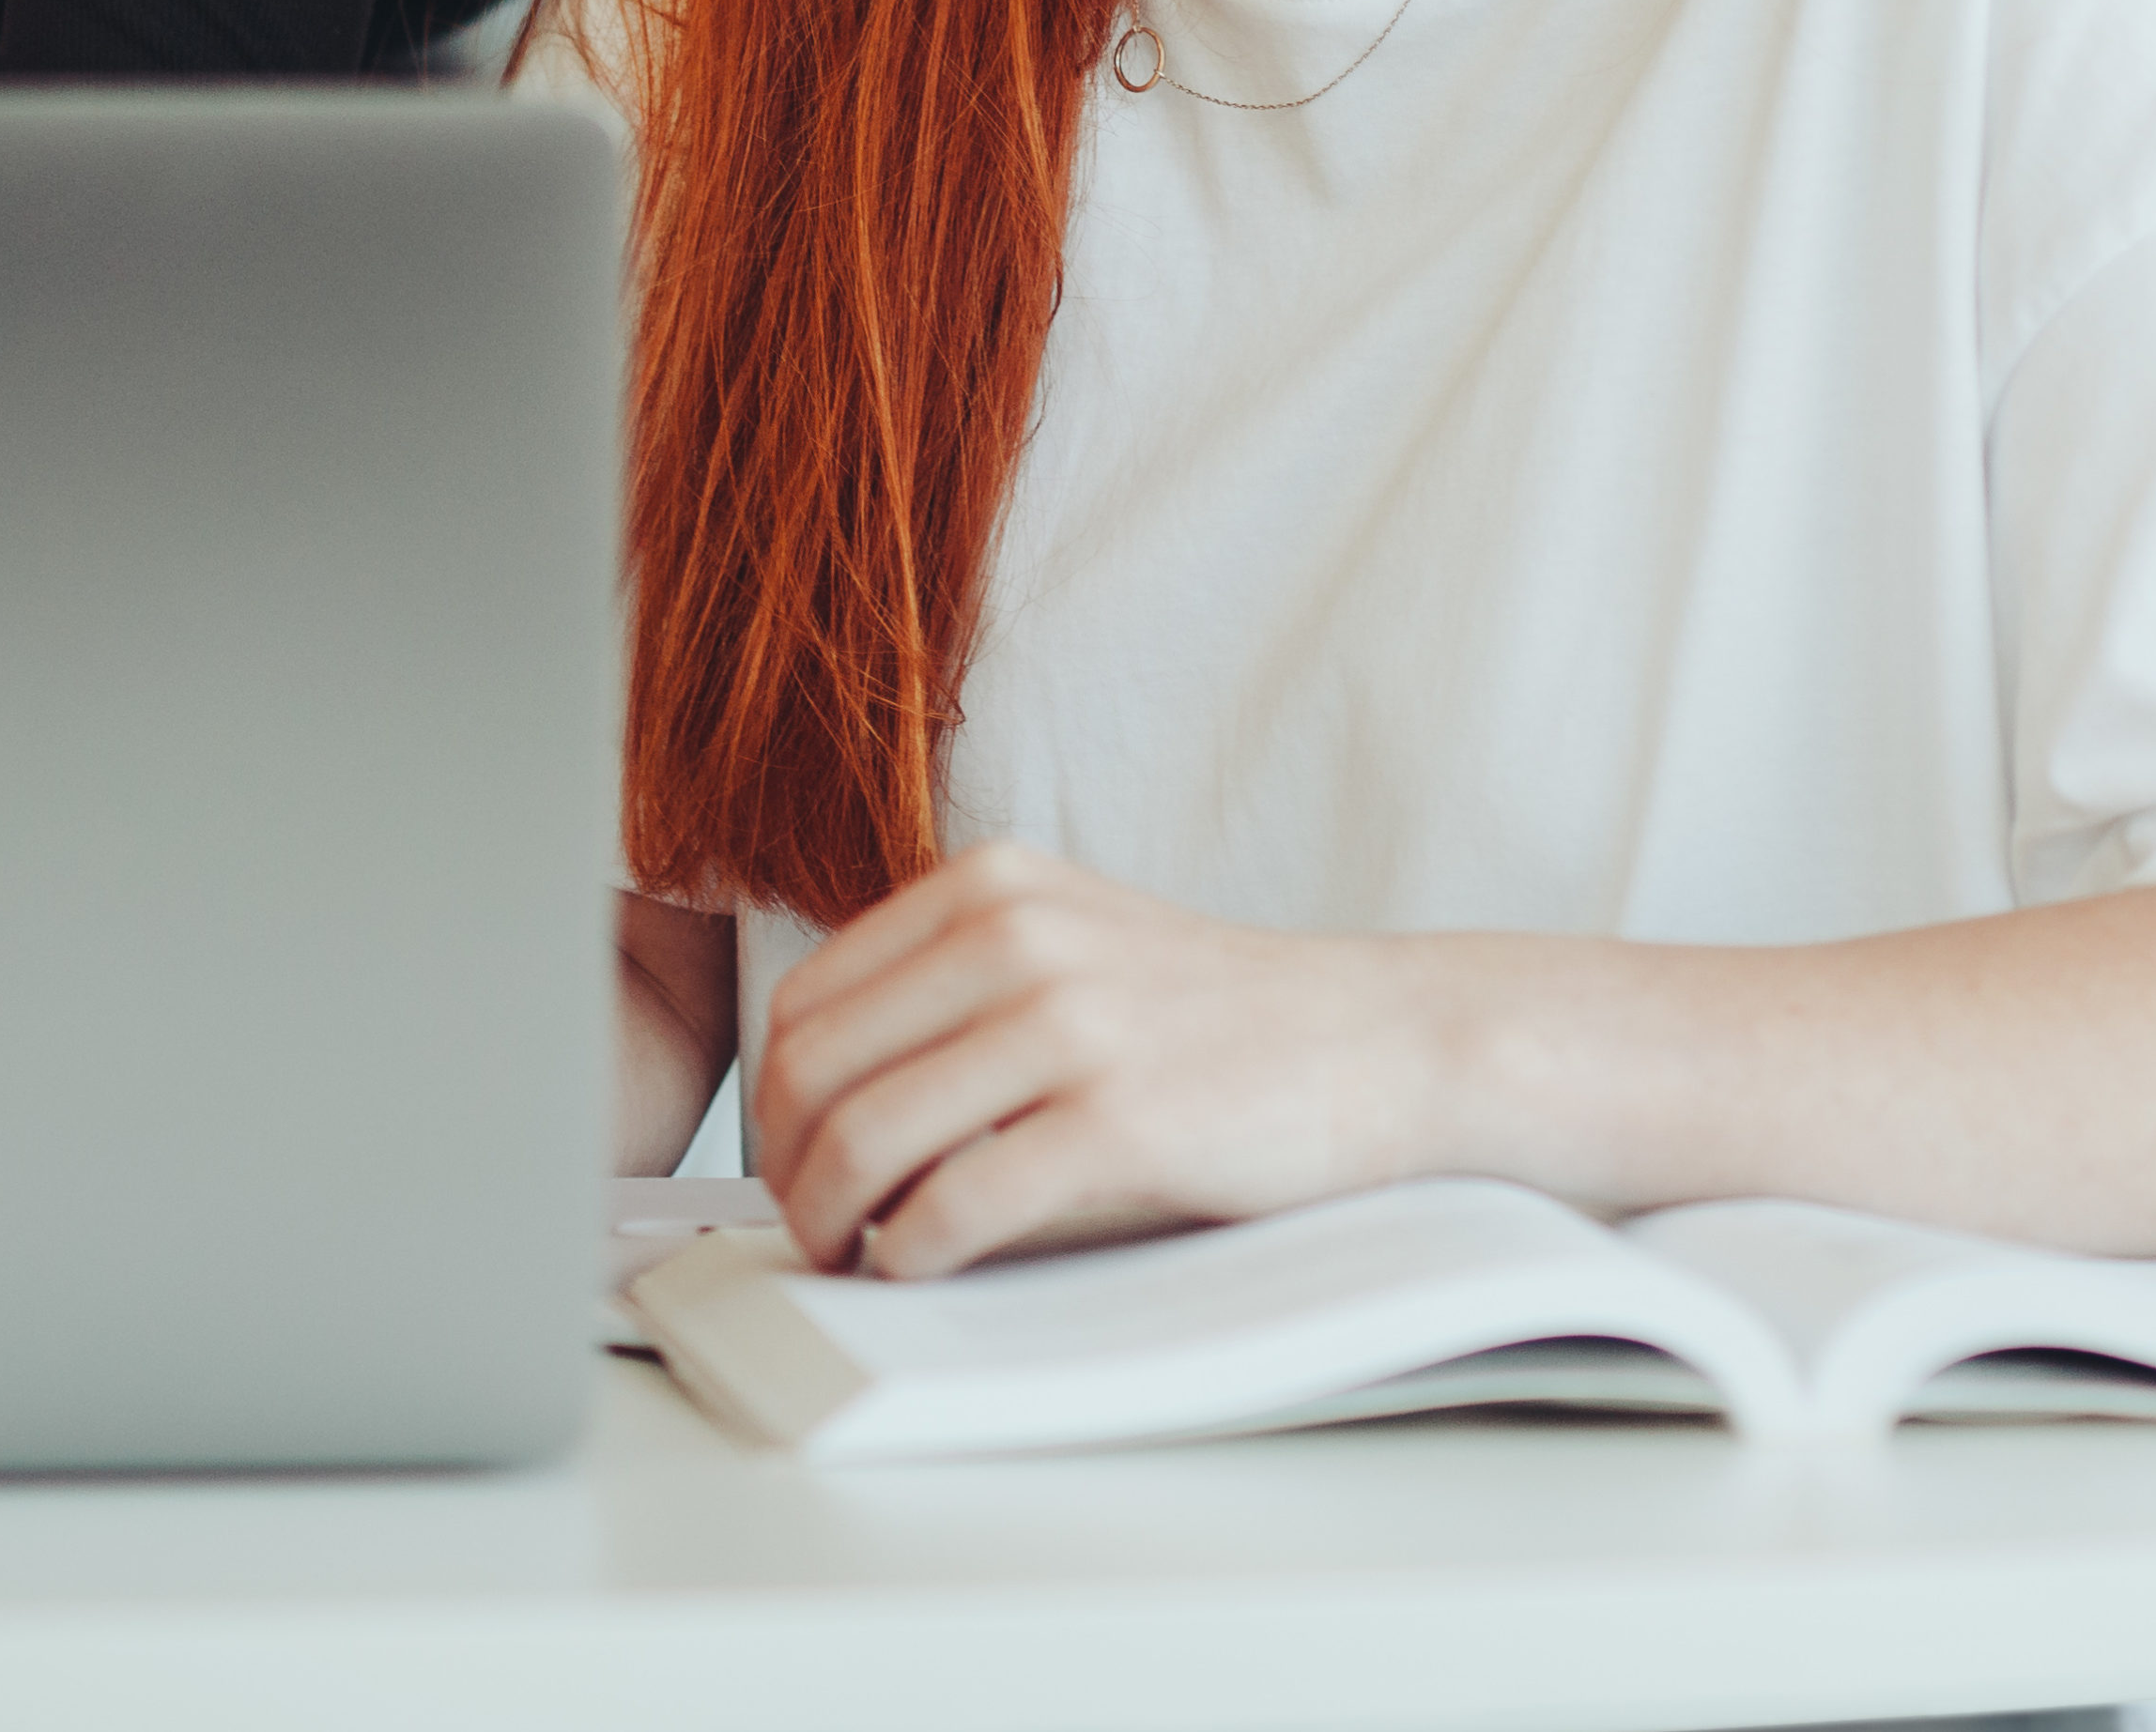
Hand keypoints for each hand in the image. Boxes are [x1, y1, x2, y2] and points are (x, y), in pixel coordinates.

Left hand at [751, 846, 1446, 1278]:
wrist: (1383, 1038)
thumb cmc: (1224, 1017)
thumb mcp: (1077, 938)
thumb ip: (961, 976)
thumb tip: (821, 1088)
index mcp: (993, 887)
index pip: (807, 1000)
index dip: (772, 1099)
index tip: (791, 1157)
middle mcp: (1018, 938)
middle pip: (813, 1070)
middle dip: (784, 1166)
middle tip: (807, 1223)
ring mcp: (1069, 1025)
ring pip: (863, 1139)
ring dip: (828, 1220)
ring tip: (851, 1254)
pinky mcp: (1116, 1120)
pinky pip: (951, 1207)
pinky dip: (909, 1256)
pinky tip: (919, 1268)